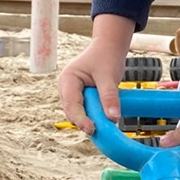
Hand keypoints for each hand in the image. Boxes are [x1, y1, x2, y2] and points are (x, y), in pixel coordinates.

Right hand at [58, 14, 133, 133]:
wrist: (109, 48)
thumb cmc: (106, 57)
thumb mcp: (109, 76)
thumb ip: (109, 96)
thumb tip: (113, 118)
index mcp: (68, 79)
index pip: (71, 104)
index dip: (80, 118)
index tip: (91, 129)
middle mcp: (66, 89)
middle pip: (73, 112)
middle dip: (85, 121)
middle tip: (102, 130)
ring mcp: (72, 94)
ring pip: (79, 114)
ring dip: (91, 119)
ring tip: (106, 124)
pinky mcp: (81, 99)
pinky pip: (86, 111)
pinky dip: (95, 116)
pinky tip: (105, 119)